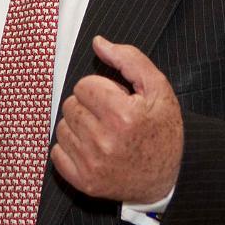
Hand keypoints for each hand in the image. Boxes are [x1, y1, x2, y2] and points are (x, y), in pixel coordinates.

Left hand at [50, 37, 182, 204]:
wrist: (168, 179)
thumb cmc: (163, 132)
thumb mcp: (158, 89)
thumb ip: (129, 60)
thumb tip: (98, 43)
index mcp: (123, 115)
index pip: (83, 85)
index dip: (100, 88)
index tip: (116, 99)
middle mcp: (105, 141)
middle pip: (70, 105)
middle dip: (88, 106)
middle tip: (109, 117)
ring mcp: (93, 164)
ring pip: (62, 127)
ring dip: (78, 126)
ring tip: (101, 133)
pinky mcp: (85, 181)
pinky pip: (56, 153)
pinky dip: (70, 148)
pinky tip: (91, 149)